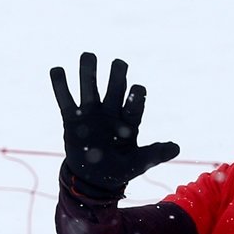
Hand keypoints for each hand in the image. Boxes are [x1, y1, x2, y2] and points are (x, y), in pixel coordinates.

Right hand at [50, 53, 179, 195]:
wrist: (93, 178)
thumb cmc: (120, 169)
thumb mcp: (138, 163)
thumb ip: (154, 154)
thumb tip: (176, 148)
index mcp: (128, 121)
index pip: (134, 105)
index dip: (136, 97)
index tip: (137, 88)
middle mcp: (110, 112)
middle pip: (114, 89)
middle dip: (117, 76)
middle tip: (119, 63)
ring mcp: (91, 113)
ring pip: (90, 88)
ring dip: (88, 73)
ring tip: (88, 56)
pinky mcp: (72, 118)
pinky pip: (66, 99)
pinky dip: (60, 85)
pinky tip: (57, 69)